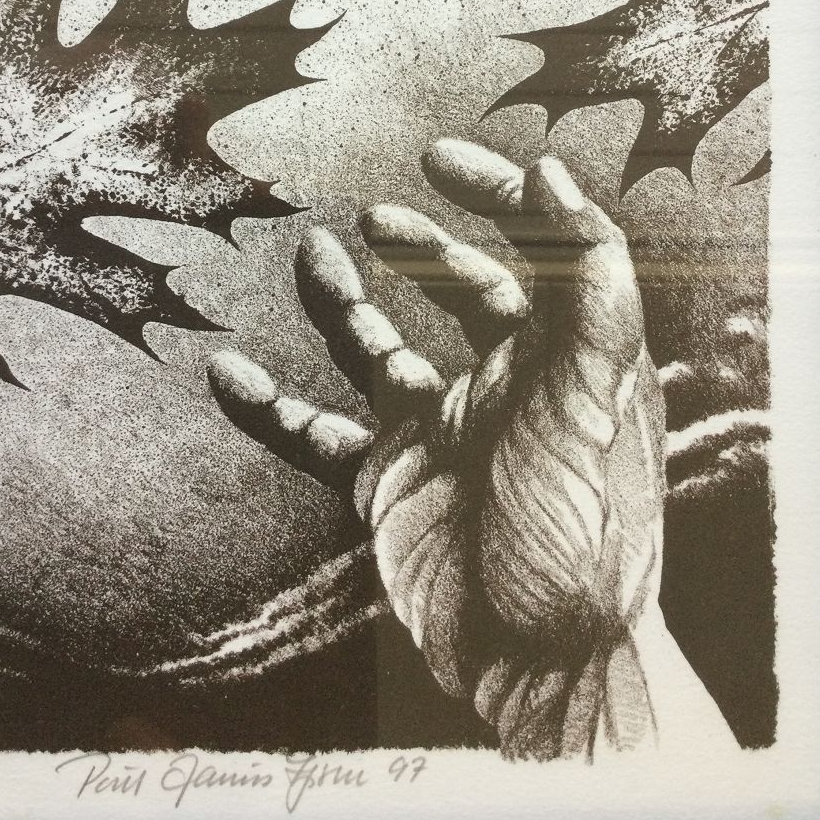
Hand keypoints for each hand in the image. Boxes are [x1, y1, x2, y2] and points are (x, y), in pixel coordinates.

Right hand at [210, 140, 674, 758]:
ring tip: (310, 255)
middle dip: (426, 247)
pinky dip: (272, 407)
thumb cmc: (584, 524)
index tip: (444, 159)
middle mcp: (504, 386)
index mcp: (563, 356)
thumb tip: (553, 171)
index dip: (503, 196)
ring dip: (346, 306)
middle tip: (380, 214)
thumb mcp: (592, 390)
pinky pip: (318, 434)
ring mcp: (441, 433)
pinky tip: (227, 374)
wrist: (546, 659)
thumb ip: (585, 281)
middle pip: (466, 293)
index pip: (547, 251)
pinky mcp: (390, 482)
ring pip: (381, 352)